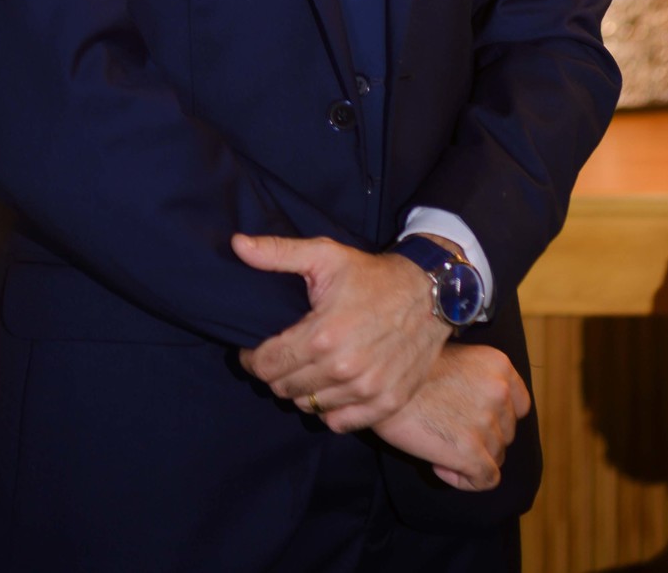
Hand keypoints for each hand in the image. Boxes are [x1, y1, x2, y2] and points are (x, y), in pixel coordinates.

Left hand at [233, 232, 448, 429]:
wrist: (430, 292)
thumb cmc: (372, 274)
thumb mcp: (325, 255)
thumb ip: (277, 253)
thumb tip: (237, 245)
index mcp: (323, 336)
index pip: (266, 366)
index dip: (253, 358)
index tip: (256, 348)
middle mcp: (344, 369)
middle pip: (284, 389)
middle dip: (277, 372)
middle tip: (285, 354)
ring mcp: (367, 390)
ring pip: (309, 406)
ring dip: (303, 389)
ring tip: (309, 366)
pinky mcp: (386, 403)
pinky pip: (339, 422)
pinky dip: (330, 407)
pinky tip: (333, 383)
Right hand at [373, 344, 530, 491]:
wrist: (381, 383)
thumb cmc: (410, 371)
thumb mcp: (457, 360)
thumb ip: (479, 380)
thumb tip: (482, 410)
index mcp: (499, 365)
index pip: (520, 405)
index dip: (498, 417)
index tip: (473, 418)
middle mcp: (499, 392)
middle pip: (506, 433)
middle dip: (481, 438)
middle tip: (448, 430)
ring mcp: (487, 423)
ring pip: (496, 457)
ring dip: (470, 458)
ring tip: (439, 445)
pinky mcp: (471, 452)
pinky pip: (485, 480)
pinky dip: (465, 480)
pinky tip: (440, 465)